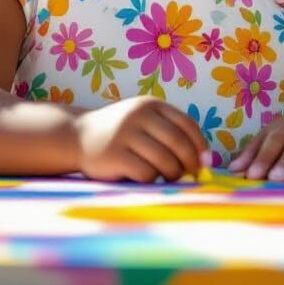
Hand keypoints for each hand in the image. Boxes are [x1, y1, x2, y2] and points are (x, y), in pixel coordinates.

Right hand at [74, 97, 210, 182]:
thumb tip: (203, 160)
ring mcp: (125, 134)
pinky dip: (152, 179)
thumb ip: (169, 133)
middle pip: (178, 142)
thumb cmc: (122, 134)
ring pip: (164, 160)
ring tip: (169, 178)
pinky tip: (147, 178)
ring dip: (172, 174)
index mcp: (152, 105)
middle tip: (191, 175)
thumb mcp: (144, 122)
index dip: (200, 145)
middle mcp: (139, 115)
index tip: (205, 161)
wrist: (78, 136)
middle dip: (189, 162)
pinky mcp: (114, 155)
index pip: (187, 124)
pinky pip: (145, 172)